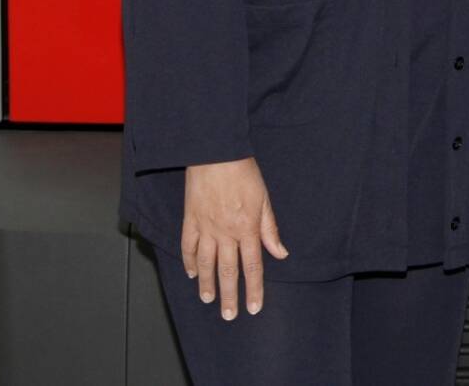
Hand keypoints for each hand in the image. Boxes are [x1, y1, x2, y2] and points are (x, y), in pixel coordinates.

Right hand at [181, 157, 287, 319]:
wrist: (216, 153)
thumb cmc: (244, 172)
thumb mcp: (264, 199)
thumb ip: (270, 229)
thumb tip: (280, 253)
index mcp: (247, 228)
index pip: (253, 266)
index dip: (254, 288)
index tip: (253, 308)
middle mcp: (225, 232)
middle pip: (228, 270)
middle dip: (230, 295)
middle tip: (228, 315)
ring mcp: (205, 227)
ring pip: (206, 263)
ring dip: (208, 284)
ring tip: (209, 300)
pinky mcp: (190, 219)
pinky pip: (188, 246)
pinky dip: (189, 262)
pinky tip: (192, 274)